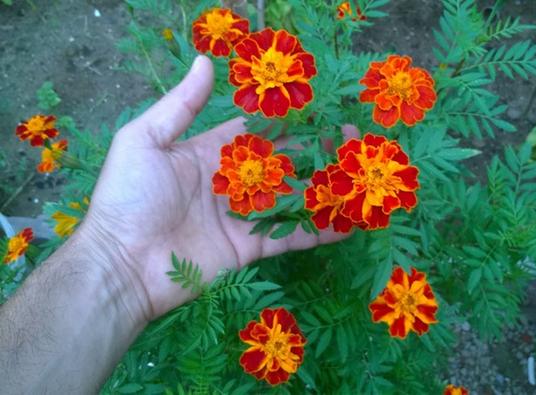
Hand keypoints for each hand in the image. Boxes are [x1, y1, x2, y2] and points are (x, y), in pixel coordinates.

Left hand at [83, 56, 352, 319]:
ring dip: (325, 188)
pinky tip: (349, 222)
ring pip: (292, 198)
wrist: (122, 264)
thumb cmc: (129, 198)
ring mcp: (242, 217)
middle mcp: (231, 184)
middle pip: (283, 164)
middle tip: (353, 142)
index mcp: (209, 154)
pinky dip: (319, 229)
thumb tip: (205, 61)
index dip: (288, 124)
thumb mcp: (145, 141)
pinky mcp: (250, 247)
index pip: (257, 134)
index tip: (320, 113)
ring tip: (360, 176)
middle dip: (317, 153)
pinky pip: (290, 235)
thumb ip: (181, 105)